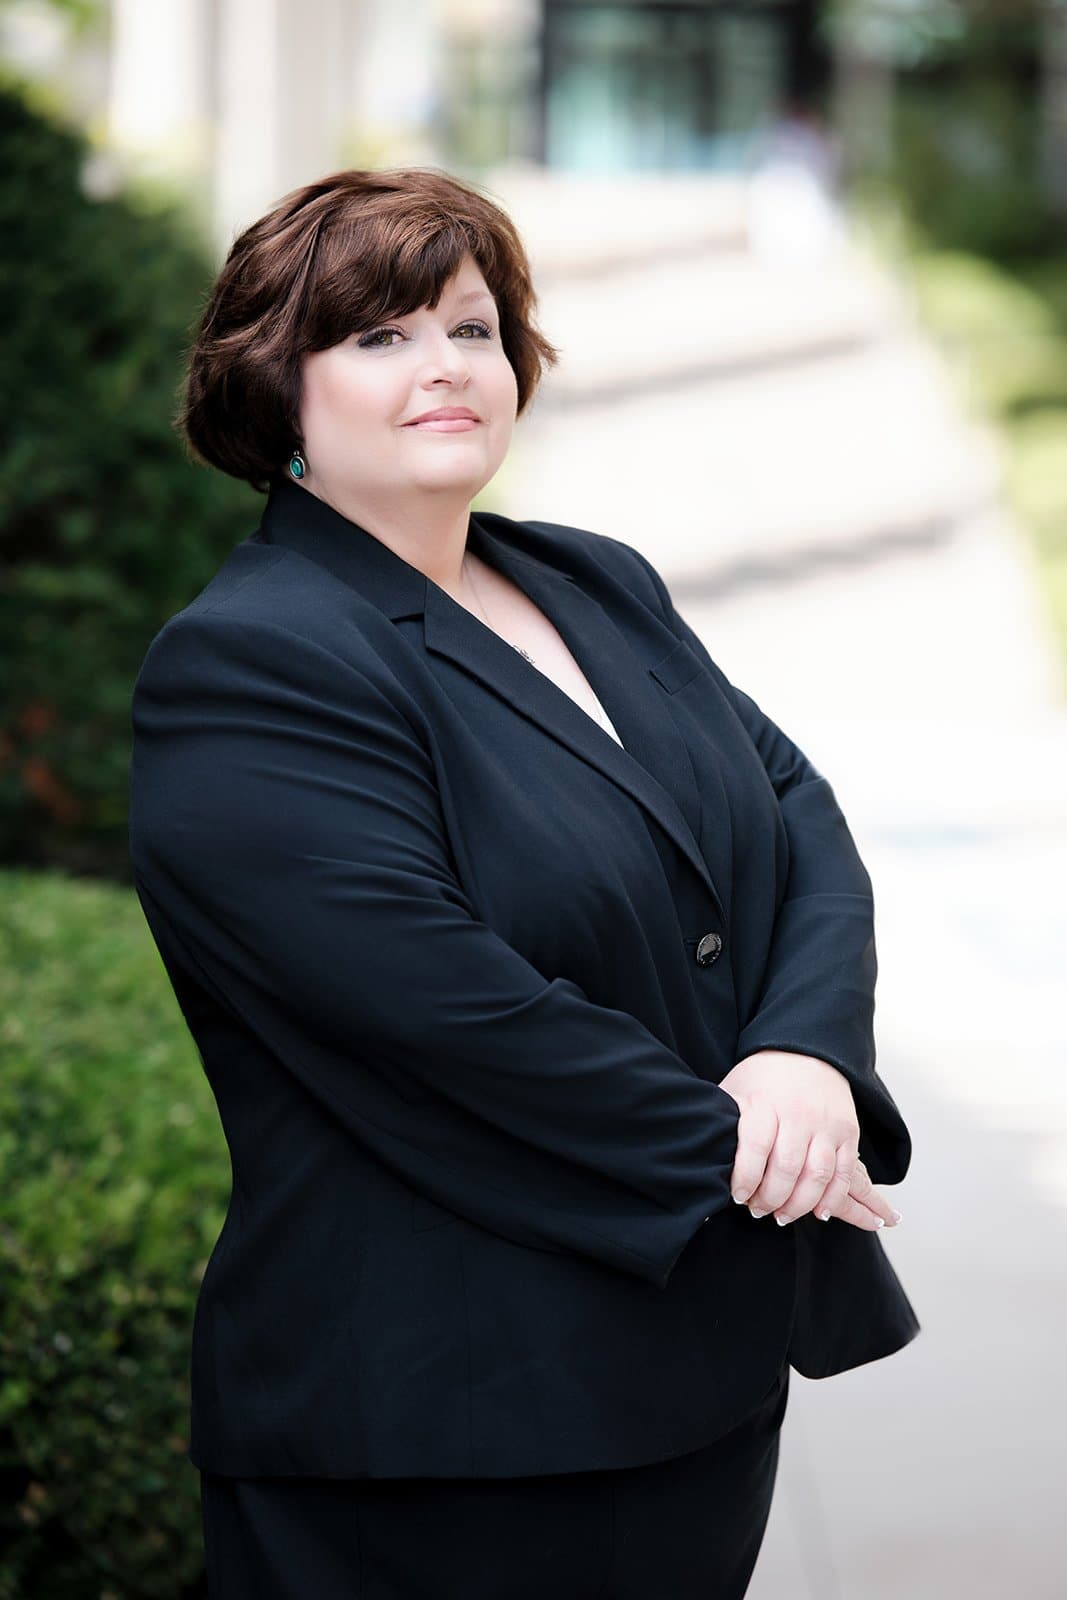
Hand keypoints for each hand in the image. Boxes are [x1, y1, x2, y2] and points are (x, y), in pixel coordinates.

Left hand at [718, 1049, 901, 1231]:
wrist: (806, 1051)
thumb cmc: (762, 1077)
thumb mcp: (735, 1090)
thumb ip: (723, 1122)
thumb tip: (700, 1158)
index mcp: (765, 1103)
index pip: (755, 1146)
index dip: (746, 1177)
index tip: (738, 1196)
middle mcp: (798, 1113)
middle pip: (787, 1167)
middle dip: (770, 1198)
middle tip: (758, 1210)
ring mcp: (826, 1124)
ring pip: (817, 1175)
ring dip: (800, 1204)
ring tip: (782, 1215)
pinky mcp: (848, 1132)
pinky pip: (844, 1173)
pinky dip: (833, 1197)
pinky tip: (819, 1212)